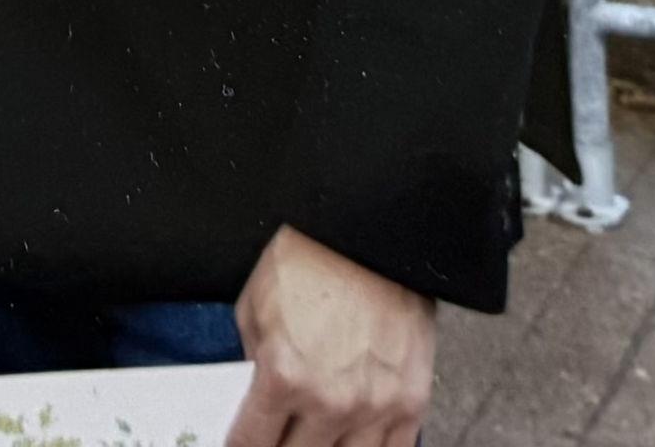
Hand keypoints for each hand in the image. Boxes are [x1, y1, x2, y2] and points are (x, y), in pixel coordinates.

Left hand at [227, 226, 436, 446]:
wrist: (368, 230)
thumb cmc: (312, 257)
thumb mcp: (254, 306)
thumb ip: (253, 362)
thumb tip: (257, 396)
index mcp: (283, 375)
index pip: (251, 445)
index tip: (244, 446)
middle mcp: (329, 400)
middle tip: (277, 437)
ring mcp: (373, 406)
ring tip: (315, 437)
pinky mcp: (410, 400)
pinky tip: (354, 441)